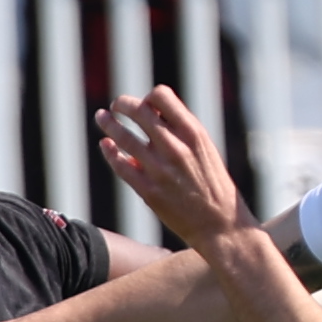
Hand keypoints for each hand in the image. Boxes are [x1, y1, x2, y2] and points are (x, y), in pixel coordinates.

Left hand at [94, 85, 250, 253]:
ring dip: (109, 123)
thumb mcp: (205, 150)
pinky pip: (121, 166)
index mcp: (193, 133)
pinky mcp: (148, 191)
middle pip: (139, 112)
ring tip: (101, 117)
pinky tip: (106, 145)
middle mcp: (175, 148)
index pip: (161, 96)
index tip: (145, 104)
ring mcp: (160, 170)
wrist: (220, 225)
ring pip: (124, 137)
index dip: (149, 97)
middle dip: (123, 104)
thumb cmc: (214, 185)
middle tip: (116, 105)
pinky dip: (110, 151)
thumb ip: (181, 131)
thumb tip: (152, 115)